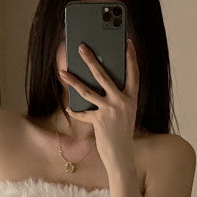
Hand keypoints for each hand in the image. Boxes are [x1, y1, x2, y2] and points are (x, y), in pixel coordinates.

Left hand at [58, 38, 139, 172]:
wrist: (121, 154)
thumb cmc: (121, 131)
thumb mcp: (124, 112)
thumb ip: (116, 97)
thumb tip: (98, 79)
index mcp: (132, 98)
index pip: (134, 73)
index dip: (131, 57)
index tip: (127, 42)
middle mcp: (122, 102)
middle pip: (104, 76)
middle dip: (91, 59)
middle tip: (81, 47)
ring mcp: (110, 111)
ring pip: (88, 91)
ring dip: (74, 80)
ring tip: (63, 71)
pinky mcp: (99, 121)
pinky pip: (83, 112)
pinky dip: (74, 110)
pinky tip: (67, 106)